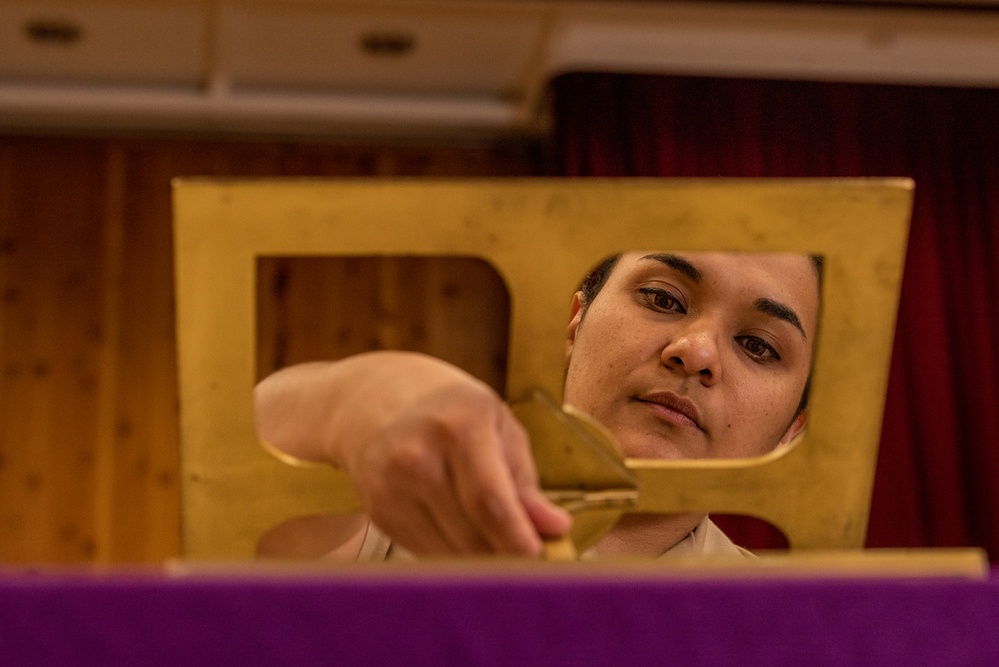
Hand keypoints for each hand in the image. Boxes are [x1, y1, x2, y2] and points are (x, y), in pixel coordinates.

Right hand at [342, 374, 570, 556]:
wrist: (377, 401)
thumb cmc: (454, 415)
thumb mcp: (499, 429)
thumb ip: (526, 482)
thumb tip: (556, 528)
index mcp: (460, 424)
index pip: (489, 498)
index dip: (516, 536)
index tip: (540, 559)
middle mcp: (418, 454)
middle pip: (471, 531)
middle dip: (507, 554)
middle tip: (533, 562)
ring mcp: (391, 485)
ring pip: (449, 550)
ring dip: (482, 560)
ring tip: (502, 547)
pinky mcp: (378, 510)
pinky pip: (426, 551)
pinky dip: (453, 555)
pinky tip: (463, 536)